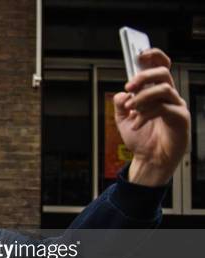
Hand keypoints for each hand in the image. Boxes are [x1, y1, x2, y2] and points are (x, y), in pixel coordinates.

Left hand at [113, 48, 189, 186]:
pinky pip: (164, 107)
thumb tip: (122, 93)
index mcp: (155, 92)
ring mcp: (176, 106)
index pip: (160, 67)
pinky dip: (146, 114)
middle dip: (144, 76)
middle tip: (129, 86)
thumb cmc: (141, 139)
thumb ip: (121, 104)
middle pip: (163, 73)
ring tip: (132, 109)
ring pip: (164, 88)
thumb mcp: (122, 120)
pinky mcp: (180, 118)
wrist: (149, 160)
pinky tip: (136, 123)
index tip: (139, 54)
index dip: (153, 56)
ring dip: (143, 96)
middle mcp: (168, 96)